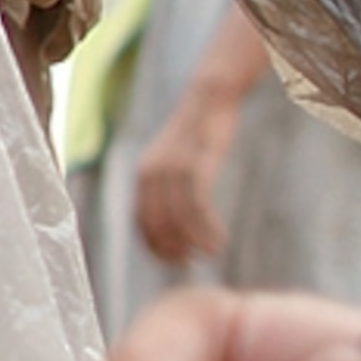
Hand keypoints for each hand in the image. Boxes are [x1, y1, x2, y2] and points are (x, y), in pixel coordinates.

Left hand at [131, 85, 238, 264]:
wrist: (208, 98)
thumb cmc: (195, 134)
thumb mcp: (172, 160)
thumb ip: (166, 187)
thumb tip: (170, 221)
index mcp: (143, 174)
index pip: (141, 221)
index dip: (155, 246)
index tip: (173, 260)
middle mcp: (152, 172)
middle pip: (157, 224)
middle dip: (174, 249)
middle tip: (193, 261)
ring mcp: (173, 168)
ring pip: (179, 218)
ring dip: (196, 241)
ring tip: (212, 252)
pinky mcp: (197, 163)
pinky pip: (198, 205)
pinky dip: (207, 227)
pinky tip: (218, 238)